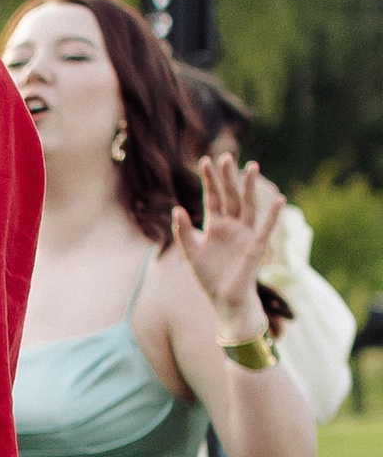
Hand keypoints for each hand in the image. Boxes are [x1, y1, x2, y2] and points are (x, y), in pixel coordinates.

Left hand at [174, 151, 286, 335]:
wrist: (224, 300)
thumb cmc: (208, 277)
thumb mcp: (191, 253)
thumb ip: (183, 232)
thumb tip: (177, 209)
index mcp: (215, 225)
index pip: (213, 197)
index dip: (210, 181)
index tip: (205, 161)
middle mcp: (232, 226)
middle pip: (231, 196)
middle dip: (228, 177)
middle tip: (226, 156)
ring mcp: (245, 234)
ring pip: (248, 206)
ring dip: (250, 187)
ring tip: (252, 166)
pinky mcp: (256, 246)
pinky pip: (266, 227)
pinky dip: (273, 214)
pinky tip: (279, 198)